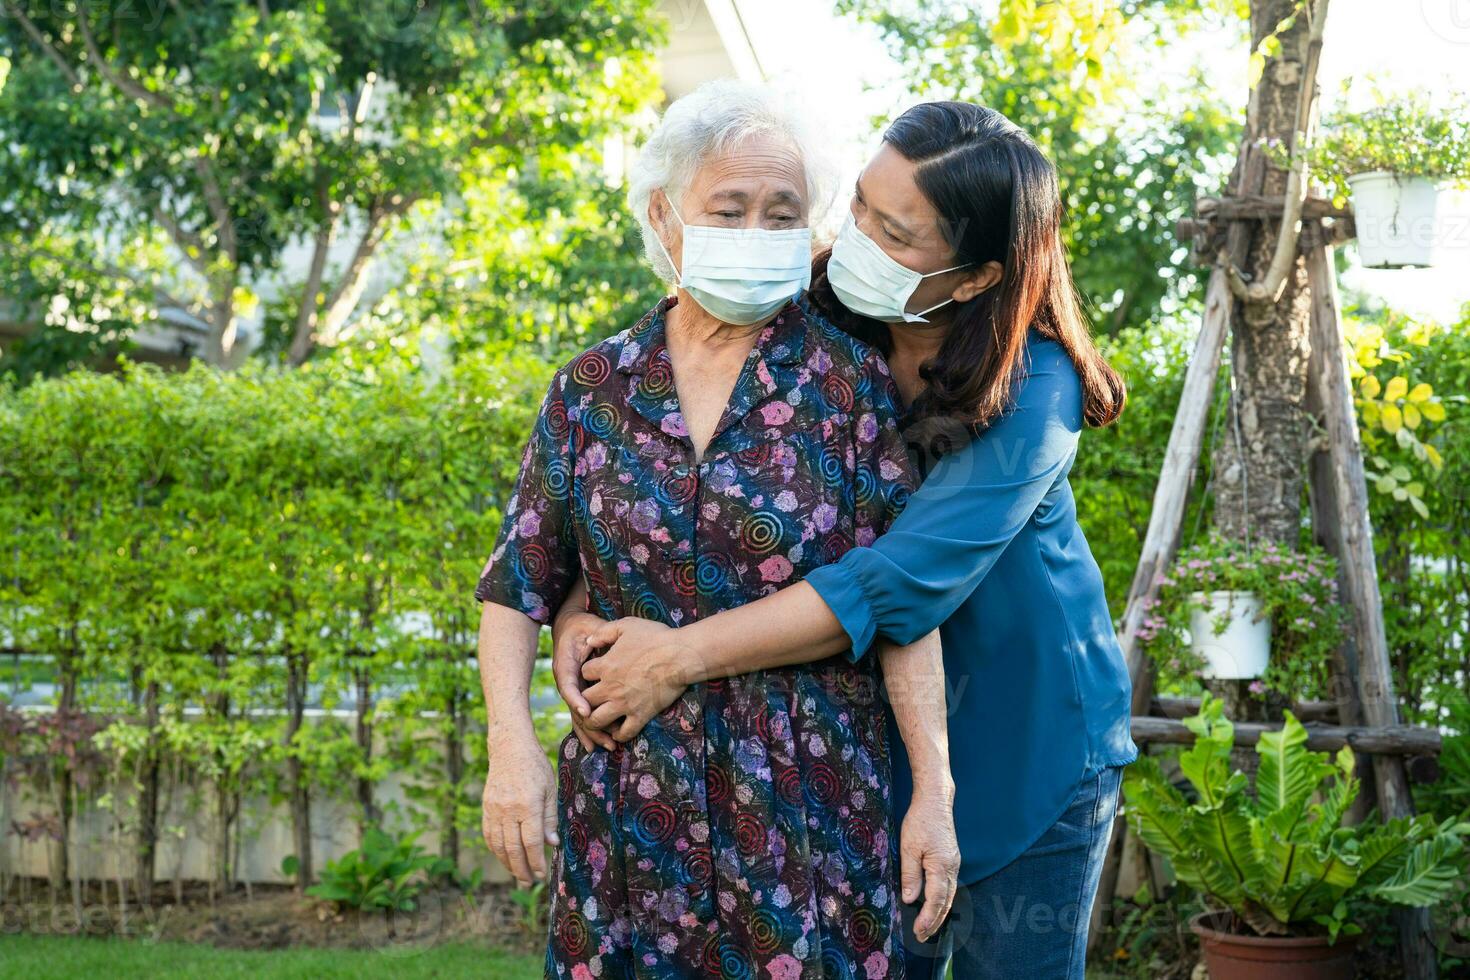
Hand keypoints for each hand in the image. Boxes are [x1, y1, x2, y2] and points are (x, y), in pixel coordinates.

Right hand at [481, 737, 558, 888]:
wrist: (509, 748)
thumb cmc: (536, 767)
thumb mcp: (550, 789)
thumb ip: (550, 818)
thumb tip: (552, 844)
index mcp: (527, 805)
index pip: (531, 842)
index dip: (536, 862)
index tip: (542, 875)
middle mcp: (508, 810)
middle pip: (513, 849)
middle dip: (521, 870)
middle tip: (529, 883)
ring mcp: (494, 810)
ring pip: (498, 845)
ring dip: (508, 864)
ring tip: (518, 875)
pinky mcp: (486, 808)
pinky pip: (489, 835)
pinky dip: (496, 850)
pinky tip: (504, 857)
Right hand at [552, 610, 615, 751]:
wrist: (570, 627)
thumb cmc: (582, 626)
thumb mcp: (590, 627)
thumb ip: (599, 635)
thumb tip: (605, 639)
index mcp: (566, 665)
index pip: (568, 685)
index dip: (576, 699)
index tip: (587, 711)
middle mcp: (567, 682)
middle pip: (576, 708)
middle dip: (591, 725)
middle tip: (608, 739)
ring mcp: (572, 690)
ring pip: (580, 716)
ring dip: (595, 732)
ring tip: (610, 746)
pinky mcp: (579, 694)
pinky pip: (584, 714)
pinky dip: (591, 730)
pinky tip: (598, 745)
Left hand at [581, 618, 697, 741]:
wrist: (681, 656)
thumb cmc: (657, 638)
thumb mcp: (627, 626)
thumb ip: (604, 632)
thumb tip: (588, 640)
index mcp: (605, 665)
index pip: (583, 674)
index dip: (588, 673)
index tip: (596, 673)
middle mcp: (610, 687)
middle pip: (584, 701)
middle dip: (584, 701)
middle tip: (592, 700)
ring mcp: (624, 704)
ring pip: (597, 722)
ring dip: (595, 722)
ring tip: (600, 719)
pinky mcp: (640, 715)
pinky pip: (624, 733)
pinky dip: (619, 735)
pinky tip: (619, 730)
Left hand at [900, 783, 959, 942]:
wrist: (935, 801)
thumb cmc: (920, 821)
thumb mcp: (909, 847)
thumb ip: (910, 874)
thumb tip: (910, 899)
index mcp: (942, 866)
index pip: (936, 900)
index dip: (927, 918)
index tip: (917, 932)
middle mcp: (952, 868)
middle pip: (946, 902)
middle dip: (934, 921)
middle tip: (922, 937)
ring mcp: (953, 864)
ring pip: (949, 895)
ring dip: (939, 913)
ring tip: (927, 927)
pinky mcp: (951, 859)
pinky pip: (948, 886)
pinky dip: (942, 900)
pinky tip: (934, 905)